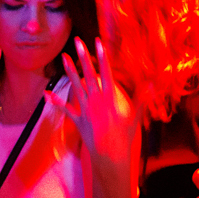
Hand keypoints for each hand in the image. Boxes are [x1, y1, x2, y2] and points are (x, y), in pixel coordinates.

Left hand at [47, 38, 133, 165]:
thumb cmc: (125, 136)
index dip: (102, 56)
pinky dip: (56, 101)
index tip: (98, 42)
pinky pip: (65, 109)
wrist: (109, 156)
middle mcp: (96, 100)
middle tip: (77, 41)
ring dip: (70, 71)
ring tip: (64, 56)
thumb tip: (151, 83)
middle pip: (88, 74)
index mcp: (110, 97)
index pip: (106, 72)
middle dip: (83, 57)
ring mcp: (85, 109)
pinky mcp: (77, 120)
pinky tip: (46, 94)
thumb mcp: (135, 116)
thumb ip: (141, 98)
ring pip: (75, 86)